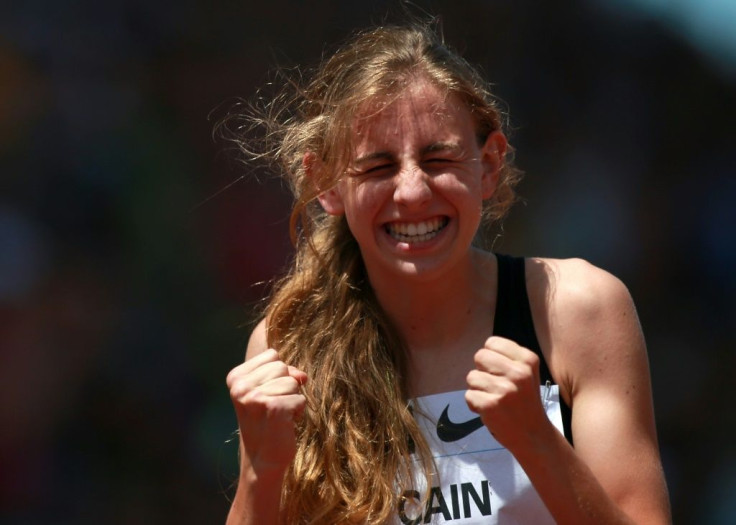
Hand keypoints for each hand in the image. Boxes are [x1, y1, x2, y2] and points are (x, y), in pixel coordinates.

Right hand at [226, 349, 307, 473]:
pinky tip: (284, 424)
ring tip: (278, 416)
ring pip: (293, 382)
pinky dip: (298, 412)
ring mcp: (255, 398)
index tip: (267, 395)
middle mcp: (241, 386)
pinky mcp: (273, 409)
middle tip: (273, 408)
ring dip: (292, 399)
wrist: (262, 461)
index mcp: (235, 377)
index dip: (278, 374)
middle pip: (283, 366)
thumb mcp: (268, 390)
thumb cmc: (267, 422)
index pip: (272, 355)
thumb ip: (284, 373)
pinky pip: (301, 399)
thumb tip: (302, 376)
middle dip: (286, 386)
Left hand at [465, 336, 549, 450]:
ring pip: (471, 377)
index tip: (500, 372)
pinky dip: (475, 405)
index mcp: (528, 360)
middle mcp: (518, 372)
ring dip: (478, 389)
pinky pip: (468, 395)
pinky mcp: (491, 405)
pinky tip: (490, 411)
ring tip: (495, 400)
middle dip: (482, 371)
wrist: (535, 436)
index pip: (492, 342)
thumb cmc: (525, 402)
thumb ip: (507, 358)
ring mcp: (504, 389)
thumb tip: (482, 351)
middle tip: (495, 387)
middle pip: (479, 356)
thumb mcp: (527, 373)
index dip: (491, 358)